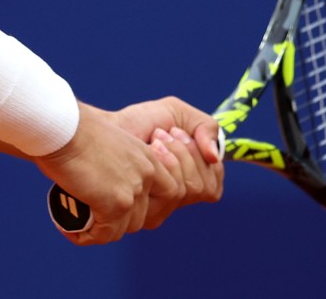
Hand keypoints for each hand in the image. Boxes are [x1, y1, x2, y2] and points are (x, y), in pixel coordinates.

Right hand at [33, 103, 170, 245]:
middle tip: (97, 217)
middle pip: (145, 216)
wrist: (62, 127)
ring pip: (125, 228)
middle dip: (121, 221)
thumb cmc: (73, 127)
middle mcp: (147, 174)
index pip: (168, 193)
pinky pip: (105, 234)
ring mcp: (134, 191)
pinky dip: (87, 236)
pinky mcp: (116, 205)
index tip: (123, 206)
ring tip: (80, 223)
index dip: (149, 206)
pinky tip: (71, 231)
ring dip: (103, 230)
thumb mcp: (109, 141)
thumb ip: (118, 160)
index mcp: (148, 157)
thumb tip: (103, 177)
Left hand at [110, 97, 224, 226]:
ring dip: (175, 155)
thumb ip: (207, 129)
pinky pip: (174, 192)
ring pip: (189, 189)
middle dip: (186, 153)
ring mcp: (160, 208)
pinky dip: (167, 163)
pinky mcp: (145, 210)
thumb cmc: (141, 122)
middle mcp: (174, 201)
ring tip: (154, 140)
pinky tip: (150, 149)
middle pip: (202, 187)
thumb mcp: (180, 115)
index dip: (200, 157)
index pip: (212, 187)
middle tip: (162, 135)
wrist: (110, 127)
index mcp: (187, 184)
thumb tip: (215, 157)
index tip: (176, 132)